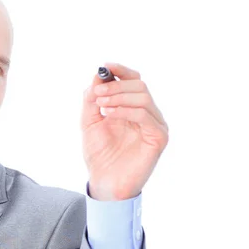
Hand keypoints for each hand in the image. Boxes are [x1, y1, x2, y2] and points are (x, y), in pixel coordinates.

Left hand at [81, 62, 168, 200]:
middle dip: (116, 85)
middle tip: (98, 93)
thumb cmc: (100, 155)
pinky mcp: (159, 137)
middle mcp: (148, 114)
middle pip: (139, 85)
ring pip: (143, 97)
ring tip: (101, 104)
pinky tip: (109, 114)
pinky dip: (126, 110)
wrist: (104, 182)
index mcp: (133, 108)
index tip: (105, 66)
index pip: (134, 81)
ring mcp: (155, 125)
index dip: (121, 71)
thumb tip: (98, 75)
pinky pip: (145, 115)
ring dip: (119, 96)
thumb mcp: (90, 121)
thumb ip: (93, 99)